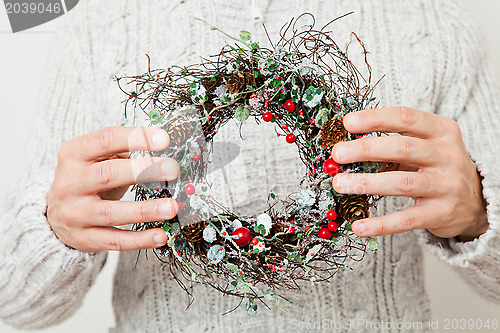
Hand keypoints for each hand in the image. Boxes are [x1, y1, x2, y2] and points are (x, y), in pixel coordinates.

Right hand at [47, 127, 179, 251]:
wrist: (55, 213)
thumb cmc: (88, 180)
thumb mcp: (97, 159)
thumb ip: (124, 153)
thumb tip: (163, 156)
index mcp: (73, 154)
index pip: (105, 139)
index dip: (135, 138)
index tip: (164, 139)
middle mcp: (69, 183)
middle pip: (107, 174)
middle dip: (143, 171)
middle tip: (172, 169)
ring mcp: (74, 213)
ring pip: (111, 212)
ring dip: (145, 210)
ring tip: (171, 207)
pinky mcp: (83, 238)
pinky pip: (114, 241)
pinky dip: (140, 239)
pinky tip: (161, 235)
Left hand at [331, 107, 488, 240]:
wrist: (476, 201)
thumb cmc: (438, 167)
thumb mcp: (425, 147)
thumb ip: (393, 143)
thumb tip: (347, 146)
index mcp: (441, 131)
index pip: (405, 118)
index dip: (375, 118)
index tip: (348, 123)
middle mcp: (447, 156)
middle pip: (402, 148)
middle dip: (365, 149)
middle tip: (338, 154)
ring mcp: (446, 186)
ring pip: (401, 183)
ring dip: (366, 183)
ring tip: (340, 184)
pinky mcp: (441, 214)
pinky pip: (406, 220)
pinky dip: (380, 224)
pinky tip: (358, 226)